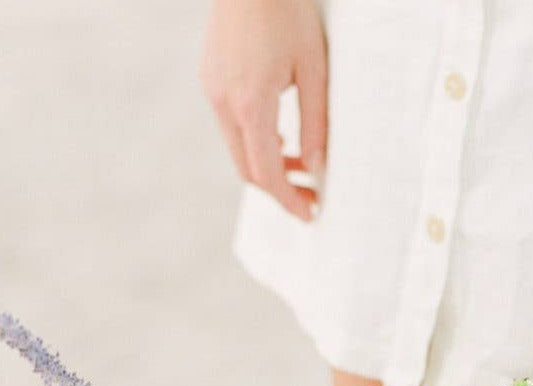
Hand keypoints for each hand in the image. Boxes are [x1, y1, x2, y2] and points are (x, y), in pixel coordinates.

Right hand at [200, 0, 327, 221]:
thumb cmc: (287, 11)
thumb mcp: (315, 69)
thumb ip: (317, 123)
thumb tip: (318, 167)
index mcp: (250, 102)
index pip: (266, 172)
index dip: (289, 200)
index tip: (310, 215)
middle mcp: (223, 100)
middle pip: (247, 168)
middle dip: (280, 190)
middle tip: (311, 197)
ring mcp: (212, 88)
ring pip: (238, 149)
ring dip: (269, 166)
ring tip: (304, 168)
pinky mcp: (210, 78)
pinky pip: (232, 126)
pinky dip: (256, 142)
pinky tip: (282, 140)